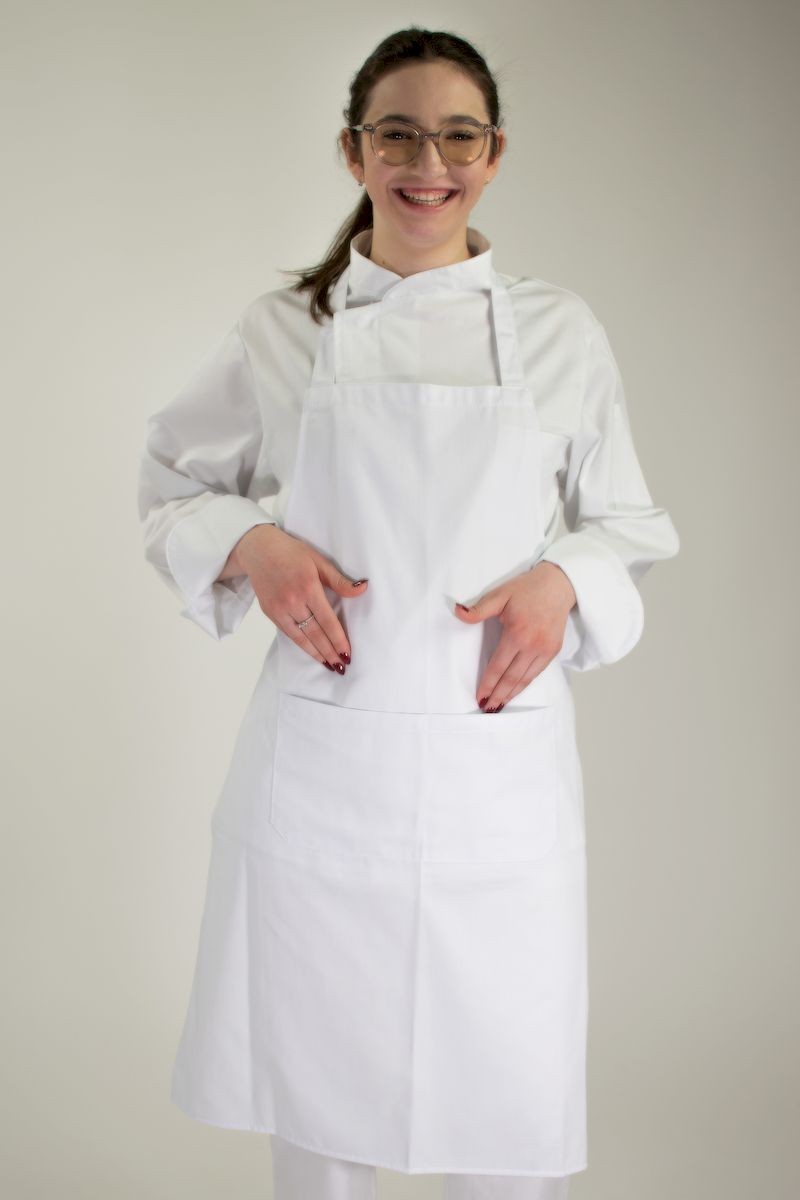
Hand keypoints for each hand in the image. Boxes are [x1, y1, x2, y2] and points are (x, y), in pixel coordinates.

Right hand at [228, 525, 367, 672]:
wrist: (258, 549)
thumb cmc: (292, 552)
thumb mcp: (319, 561)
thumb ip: (340, 580)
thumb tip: (362, 589)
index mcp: (308, 587)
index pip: (327, 620)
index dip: (338, 639)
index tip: (348, 653)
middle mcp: (293, 600)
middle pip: (315, 633)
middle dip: (330, 652)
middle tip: (342, 666)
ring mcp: (279, 608)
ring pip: (302, 638)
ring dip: (317, 654)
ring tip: (330, 665)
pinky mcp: (270, 613)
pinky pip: (289, 634)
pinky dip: (302, 645)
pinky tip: (312, 653)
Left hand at [453, 562, 576, 711]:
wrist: (558, 585)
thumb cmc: (527, 589)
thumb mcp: (500, 595)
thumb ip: (479, 609)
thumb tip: (458, 613)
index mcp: (517, 633)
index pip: (498, 666)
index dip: (488, 683)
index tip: (480, 695)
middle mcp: (532, 645)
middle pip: (512, 678)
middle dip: (498, 695)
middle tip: (487, 708)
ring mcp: (545, 650)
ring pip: (526, 679)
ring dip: (511, 694)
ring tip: (499, 706)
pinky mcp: (553, 651)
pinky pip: (537, 673)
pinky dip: (525, 685)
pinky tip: (516, 691)